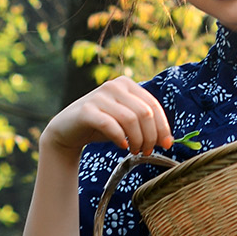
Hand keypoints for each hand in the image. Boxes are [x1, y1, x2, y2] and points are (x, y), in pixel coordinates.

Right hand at [41, 76, 173, 159]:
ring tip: (135, 151)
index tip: (166, 145)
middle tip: (147, 151)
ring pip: (130, 119)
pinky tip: (123, 146)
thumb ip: (144, 123)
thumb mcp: (126, 120)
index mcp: (127, 84)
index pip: (153, 105)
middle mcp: (114, 85)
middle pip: (144, 113)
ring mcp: (99, 96)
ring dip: (137, 140)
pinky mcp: (86, 110)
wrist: (67, 129)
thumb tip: (169, 139)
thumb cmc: (102, 125)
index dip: (162, 126)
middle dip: (150, 136)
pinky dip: (120, 138)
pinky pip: (110, 124)